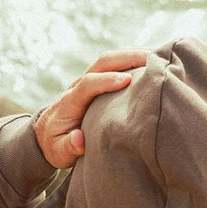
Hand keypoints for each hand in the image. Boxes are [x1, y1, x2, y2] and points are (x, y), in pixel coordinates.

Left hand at [34, 48, 149, 168]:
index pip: (88, 84)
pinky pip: (114, 65)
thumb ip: (68, 147)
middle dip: (126, 58)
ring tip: (158, 56)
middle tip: (152, 59)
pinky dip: (132, 59)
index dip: (107, 80)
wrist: (47, 134)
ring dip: (132, 54)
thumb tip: (79, 139)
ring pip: (109, 60)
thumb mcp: (59, 152)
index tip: (127, 80)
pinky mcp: (96, 82)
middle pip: (101, 62)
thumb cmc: (56, 145)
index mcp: (69, 103)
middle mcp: (78, 86)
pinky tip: (151, 62)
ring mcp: (88, 81)